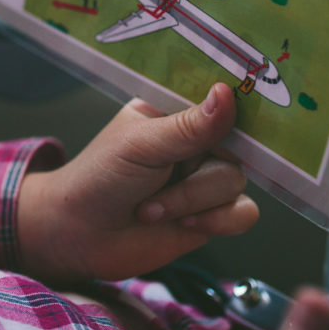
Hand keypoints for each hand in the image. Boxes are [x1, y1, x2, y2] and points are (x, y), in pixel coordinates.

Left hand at [16, 83, 257, 283]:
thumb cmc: (100, 178)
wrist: (83, 237)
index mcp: (175, 111)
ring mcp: (205, 177)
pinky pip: (245, 212)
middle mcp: (196, 141)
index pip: (219, 96)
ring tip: (150, 208)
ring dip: (191, 201)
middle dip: (197, 172)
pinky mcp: (213, 214)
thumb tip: (226, 93)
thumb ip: (187, 126)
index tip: (241, 109)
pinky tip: (184, 224)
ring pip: (235, 181)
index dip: (234, 103)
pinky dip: (218, 221)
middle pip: (236, 145)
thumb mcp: (140, 145)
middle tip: (160, 177)